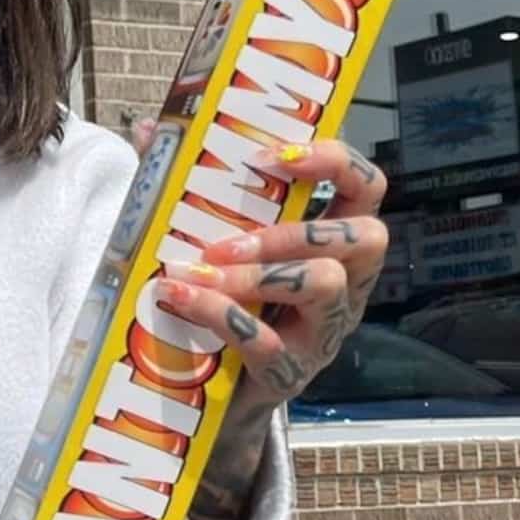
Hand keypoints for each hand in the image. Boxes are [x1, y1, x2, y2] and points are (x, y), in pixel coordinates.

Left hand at [158, 140, 387, 407]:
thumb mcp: (216, 237)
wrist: (216, 388)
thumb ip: (186, 182)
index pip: (368, 188)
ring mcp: (323, 331)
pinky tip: (180, 299)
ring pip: (323, 285)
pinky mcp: (290, 372)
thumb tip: (152, 131)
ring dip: (254, 273)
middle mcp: (346, 284)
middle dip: (290, 230)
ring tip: (197, 272)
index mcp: (334, 242)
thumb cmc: (226, 294)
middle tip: (223, 240)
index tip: (272, 157)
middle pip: (362, 237)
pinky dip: (220, 317)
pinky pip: (269, 345)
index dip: (334, 162)